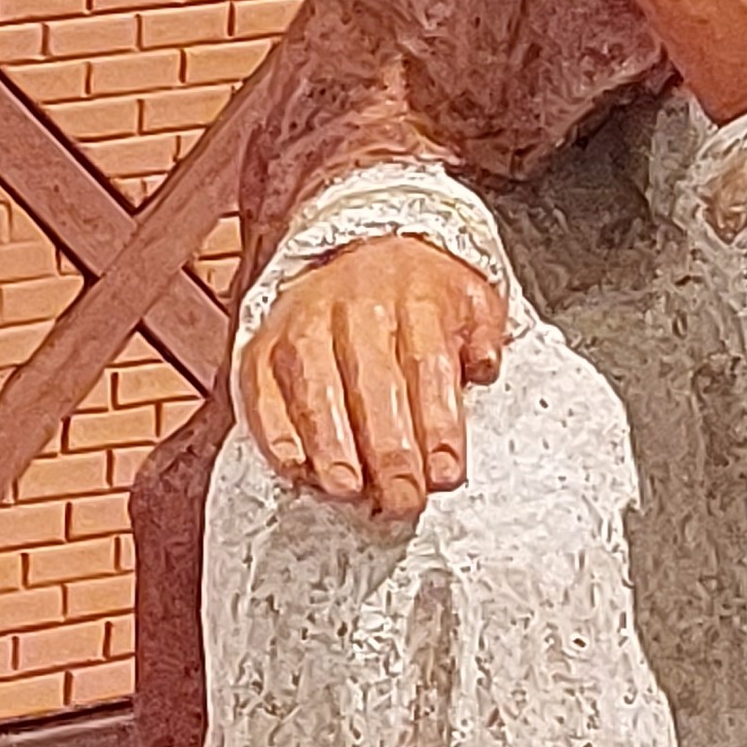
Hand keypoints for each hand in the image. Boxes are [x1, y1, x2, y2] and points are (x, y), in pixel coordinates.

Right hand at [241, 233, 507, 523]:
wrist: (356, 247)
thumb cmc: (417, 292)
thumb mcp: (471, 298)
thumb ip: (484, 338)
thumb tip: (484, 370)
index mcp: (416, 299)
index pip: (428, 368)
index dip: (439, 427)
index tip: (445, 474)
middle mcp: (356, 309)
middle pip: (374, 386)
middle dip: (390, 453)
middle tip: (402, 499)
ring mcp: (304, 326)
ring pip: (315, 391)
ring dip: (331, 447)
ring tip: (349, 489)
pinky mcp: (264, 346)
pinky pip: (263, 392)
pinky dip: (276, 433)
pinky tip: (296, 467)